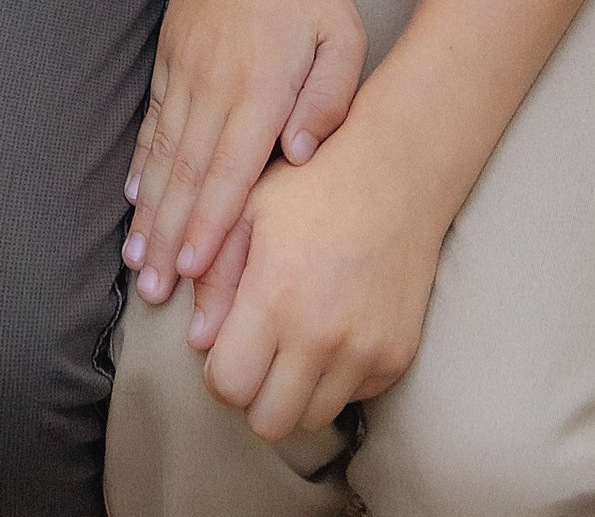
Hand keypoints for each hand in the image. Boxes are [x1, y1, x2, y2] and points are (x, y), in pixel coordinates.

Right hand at [125, 0, 364, 306]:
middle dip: (170, 240)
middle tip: (155, 292)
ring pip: (163, 157)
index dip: (211, 227)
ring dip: (150, 213)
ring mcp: (186, 74)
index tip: (193, 273)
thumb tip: (304, 155)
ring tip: (137, 262)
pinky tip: (133, 200)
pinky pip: (153, 124)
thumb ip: (330, 99)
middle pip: (187, 177)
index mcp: (259, 89)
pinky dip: (141, 166)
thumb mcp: (343, 36)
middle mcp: (215, 88)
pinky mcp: (171, 60)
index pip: (230, 172)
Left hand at [197, 133, 443, 439]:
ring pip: (311, 418)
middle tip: (256, 351)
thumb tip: (197, 340)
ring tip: (293, 341)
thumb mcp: (247, 210)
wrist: (396, 172)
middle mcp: (322, 335)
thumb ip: (213, 278)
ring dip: (294, 392)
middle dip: (253, 393)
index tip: (224, 347)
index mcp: (275, 296)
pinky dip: (334, 381)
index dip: (217, 374)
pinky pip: (352, 399)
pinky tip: (331, 332)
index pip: (228, 386)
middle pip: (268, 421)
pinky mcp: (397, 357)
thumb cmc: (311, 182)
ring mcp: (366, 351)